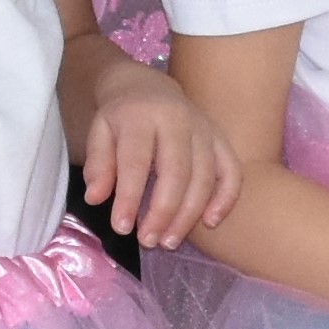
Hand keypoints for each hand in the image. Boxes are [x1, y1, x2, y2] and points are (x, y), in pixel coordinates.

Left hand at [71, 59, 239, 243]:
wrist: (147, 87)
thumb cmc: (121, 118)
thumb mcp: (99, 133)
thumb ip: (98, 165)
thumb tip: (96, 199)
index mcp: (142, 115)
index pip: (136, 160)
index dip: (129, 197)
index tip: (121, 228)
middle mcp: (178, 120)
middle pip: (177, 171)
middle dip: (163, 212)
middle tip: (148, 241)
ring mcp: (205, 129)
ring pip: (205, 176)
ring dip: (190, 214)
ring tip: (169, 241)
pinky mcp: (221, 140)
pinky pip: (232, 171)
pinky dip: (226, 199)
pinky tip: (210, 223)